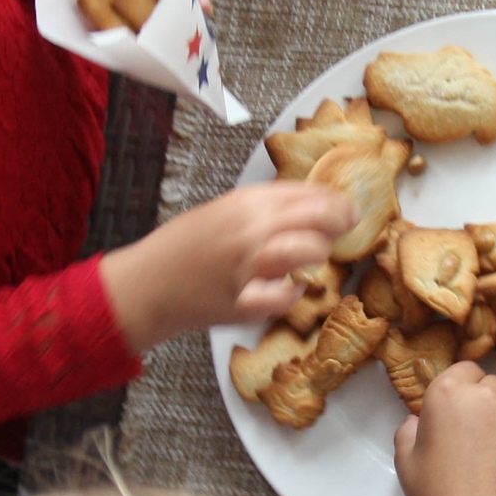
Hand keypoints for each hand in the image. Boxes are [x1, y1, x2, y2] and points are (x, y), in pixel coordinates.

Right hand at [101, 182, 355, 353]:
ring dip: (317, 252)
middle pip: (317, 217)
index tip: (346, 204)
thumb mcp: (221, 210)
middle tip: (347, 224)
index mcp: (244, 203)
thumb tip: (312, 201)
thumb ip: (263, 206)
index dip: (334, 198)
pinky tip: (288, 287)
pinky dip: (293, 291)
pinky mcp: (246, 303)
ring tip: (313, 257)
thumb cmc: (184, 247)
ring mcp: (250, 267)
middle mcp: (250, 231)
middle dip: (340, 220)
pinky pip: (287, 295)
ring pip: (309, 251)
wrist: (148, 285)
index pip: (306, 192)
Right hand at [392, 362, 495, 495]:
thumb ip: (409, 432)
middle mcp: (487, 397)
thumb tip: (416, 422)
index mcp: (449, 394)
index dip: (465, 387)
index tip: (462, 407)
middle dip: (489, 405)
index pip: (466, 369)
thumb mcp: (406, 461)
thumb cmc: (436, 494)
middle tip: (479, 438)